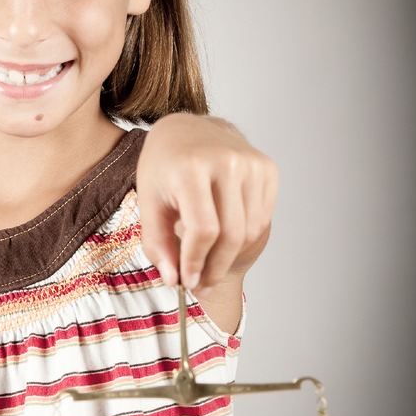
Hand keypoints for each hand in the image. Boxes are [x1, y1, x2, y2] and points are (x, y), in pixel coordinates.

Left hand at [136, 113, 277, 294]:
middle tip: (201, 285)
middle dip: (215, 268)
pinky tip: (224, 240)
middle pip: (231, 235)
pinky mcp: (267, 168)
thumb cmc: (164, 166)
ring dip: (229, 259)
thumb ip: (157, 242)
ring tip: (209, 268)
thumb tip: (174, 280)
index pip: (203, 229)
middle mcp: (226, 161)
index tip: (187, 282)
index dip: (196, 262)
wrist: (188, 129)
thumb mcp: (148, 201)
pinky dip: (244, 239)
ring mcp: (251, 163)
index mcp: (190, 166)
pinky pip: (261, 219)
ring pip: (250, 231)